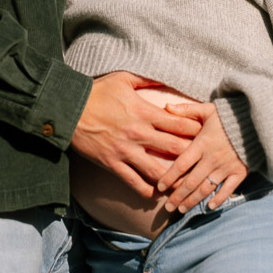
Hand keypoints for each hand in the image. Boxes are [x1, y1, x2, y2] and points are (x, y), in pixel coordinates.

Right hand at [70, 72, 200, 196]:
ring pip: (157, 171)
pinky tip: (156, 193)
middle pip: (175, 149)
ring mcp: (125, 151)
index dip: (195, 131)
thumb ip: (147, 79)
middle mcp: (139, 133)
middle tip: (201, 162)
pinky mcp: (112, 163)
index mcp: (144, 112)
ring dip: (172, 179)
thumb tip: (166, 78)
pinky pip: (133, 182)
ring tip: (183, 183)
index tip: (204, 135)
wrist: (67, 109)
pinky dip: (147, 191)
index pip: (180, 124)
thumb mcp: (123, 79)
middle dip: (191, 156)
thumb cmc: (96, 92)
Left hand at [155, 102, 248, 212]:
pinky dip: (218, 199)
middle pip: (191, 182)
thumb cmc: (230, 114)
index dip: (169, 177)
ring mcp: (226, 167)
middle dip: (177, 196)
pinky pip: (227, 190)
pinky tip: (208, 207)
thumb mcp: (207, 109)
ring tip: (181, 210)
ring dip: (192, 201)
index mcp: (202, 144)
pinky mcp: (240, 172)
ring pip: (206, 189)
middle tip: (167, 207)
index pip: (181, 164)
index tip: (159, 187)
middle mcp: (212, 158)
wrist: (259, 121)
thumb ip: (186, 110)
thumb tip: (165, 106)